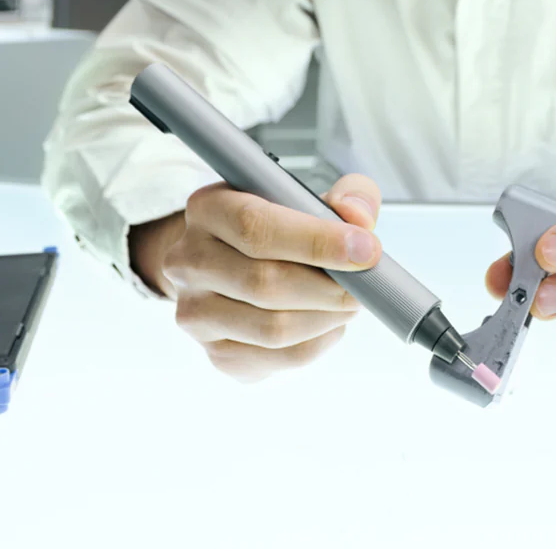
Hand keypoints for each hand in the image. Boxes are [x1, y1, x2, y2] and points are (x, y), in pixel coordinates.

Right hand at [161, 174, 382, 382]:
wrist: (231, 263)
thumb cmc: (278, 225)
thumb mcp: (309, 195)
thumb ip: (345, 195)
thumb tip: (360, 220)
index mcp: (208, 209)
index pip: (255, 227)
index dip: (317, 241)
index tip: (366, 249)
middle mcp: (188, 261)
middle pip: (263, 283)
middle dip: (328, 287)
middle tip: (364, 286)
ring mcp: (195, 312)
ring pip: (271, 328)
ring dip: (325, 318)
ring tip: (350, 303)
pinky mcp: (215, 353)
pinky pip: (276, 359)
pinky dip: (316, 343)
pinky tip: (329, 323)